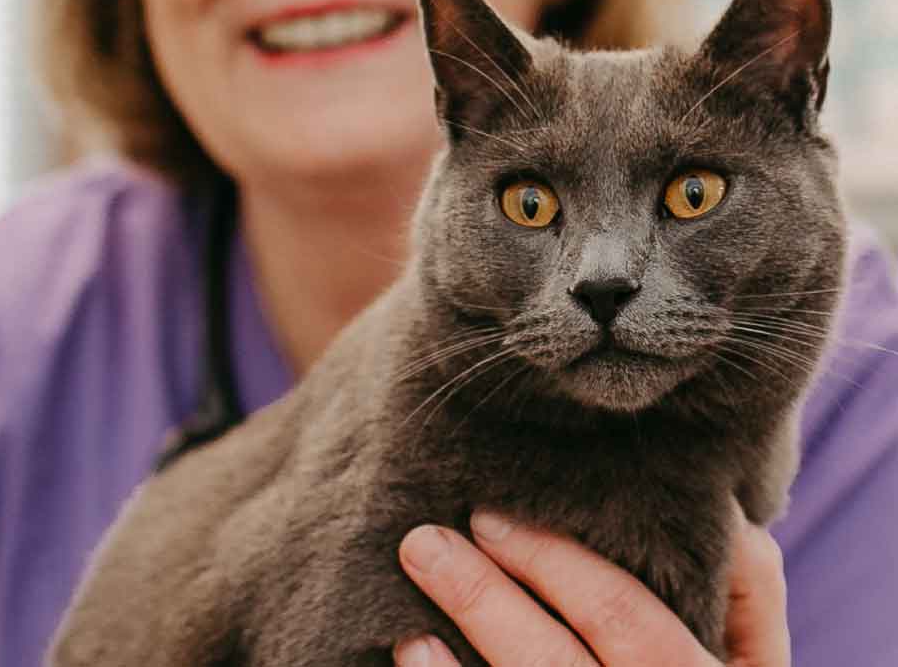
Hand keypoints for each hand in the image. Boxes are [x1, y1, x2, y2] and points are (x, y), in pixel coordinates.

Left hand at [394, 509, 789, 665]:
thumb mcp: (754, 662)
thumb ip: (748, 591)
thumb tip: (720, 512)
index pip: (624, 619)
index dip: (554, 564)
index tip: (489, 516)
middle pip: (553, 663)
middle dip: (483, 597)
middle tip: (425, 541)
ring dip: (454, 655)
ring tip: (411, 601)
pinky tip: (416, 652)